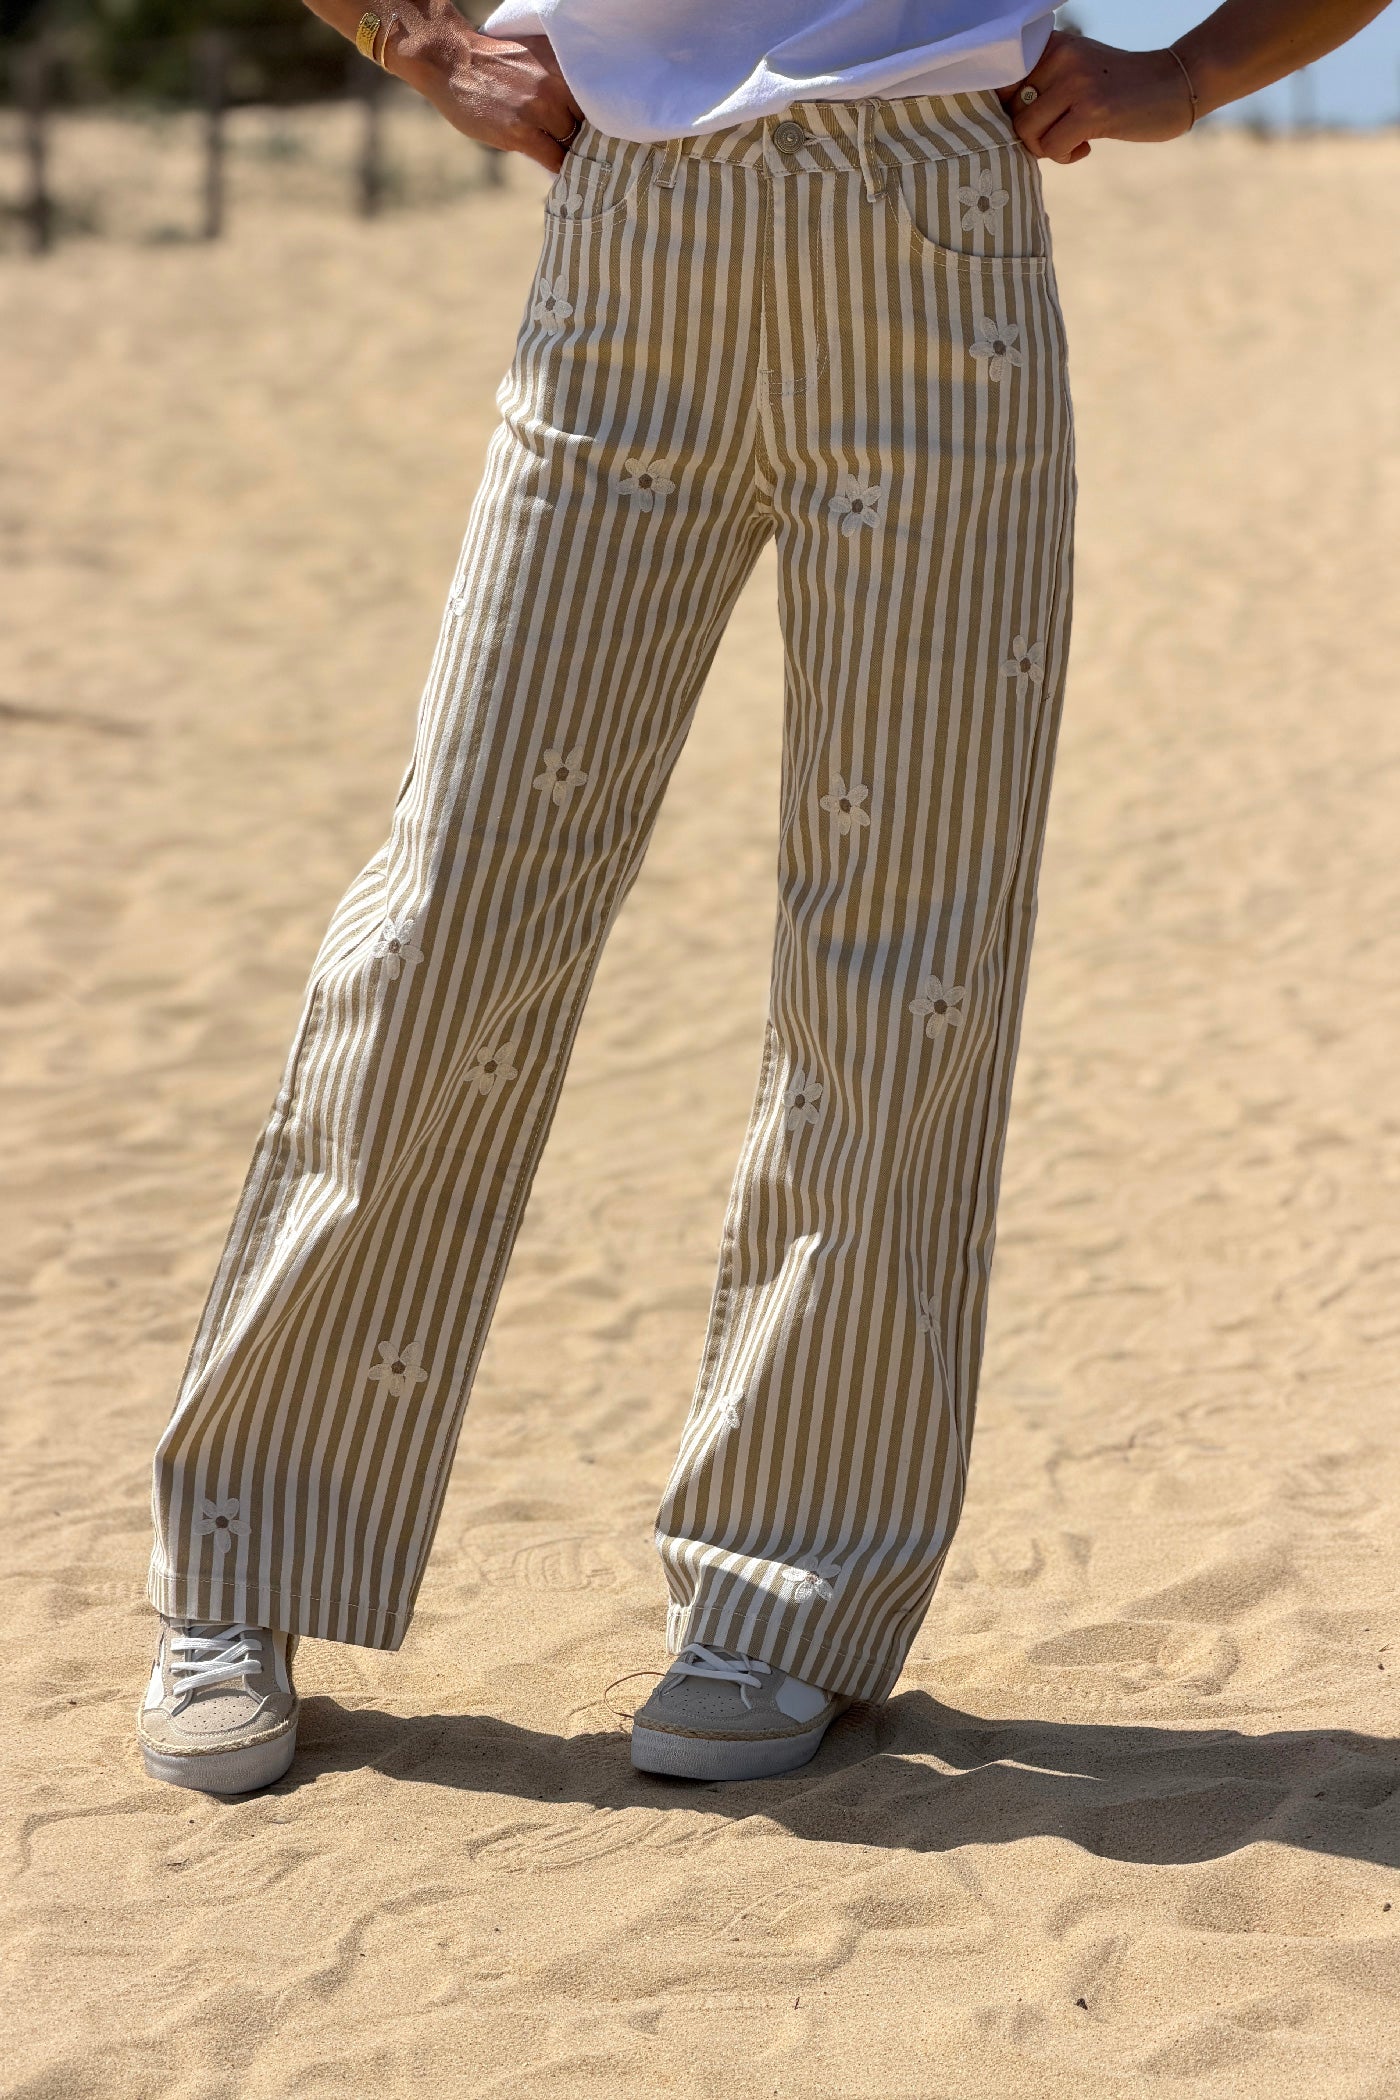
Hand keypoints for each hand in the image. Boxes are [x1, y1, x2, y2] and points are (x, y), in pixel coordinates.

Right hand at [384, 3, 582, 170]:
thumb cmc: (489, 62)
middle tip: (583, 154)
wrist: (452, 60)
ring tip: (572, 166)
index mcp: (560, 65)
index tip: (594, 136)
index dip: (594, 122)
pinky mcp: (522, 132)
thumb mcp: (530, 60)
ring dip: (572, 157)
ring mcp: (539, 109)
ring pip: (573, 144)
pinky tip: (560, 174)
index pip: (593, 102)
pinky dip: (559, 169)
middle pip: (586, 125)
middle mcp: (555, 85)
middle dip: (584, 140)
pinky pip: (554, 159)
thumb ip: (554, 81)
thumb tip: (573, 111)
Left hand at [997, 30, 1195, 163]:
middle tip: (1061, 133)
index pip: (1000, 83)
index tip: (1038, 120)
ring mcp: (1076, 82)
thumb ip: (1040, 84)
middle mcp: (1060, 56)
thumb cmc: (1119, 88)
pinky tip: (1088, 145)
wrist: (1175, 84)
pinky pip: (1052, 148)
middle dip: (1032, 135)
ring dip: (1047, 148)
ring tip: (1074, 138)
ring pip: (1027, 132)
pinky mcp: (1092, 109)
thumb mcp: (1076, 70)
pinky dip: (1066, 156)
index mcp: (1052, 44)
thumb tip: (994, 122)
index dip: (1011, 112)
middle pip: (1010, 114)